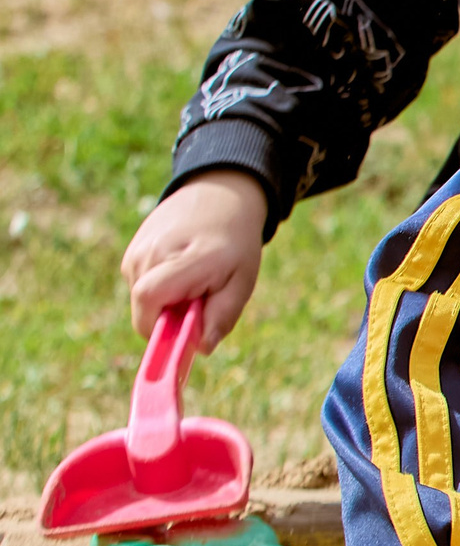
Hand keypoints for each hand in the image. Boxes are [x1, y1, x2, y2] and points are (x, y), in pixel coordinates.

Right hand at [120, 171, 267, 347]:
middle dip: (170, 319)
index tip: (186, 335)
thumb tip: (200, 349)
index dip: (161, 328)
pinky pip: (140, 287)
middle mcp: (151, 253)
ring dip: (167, 302)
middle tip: (201, 301)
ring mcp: (136, 252)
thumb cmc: (235, 243)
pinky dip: (160, 289)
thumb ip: (222, 315)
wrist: (218, 196)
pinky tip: (180, 270)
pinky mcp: (131, 253)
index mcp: (182, 259)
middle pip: (145, 311)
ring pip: (142, 301)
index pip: (149, 301)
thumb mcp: (242, 281)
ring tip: (194, 280)